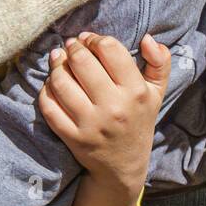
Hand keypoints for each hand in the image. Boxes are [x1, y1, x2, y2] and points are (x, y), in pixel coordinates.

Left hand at [38, 32, 169, 193]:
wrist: (123, 166)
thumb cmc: (138, 120)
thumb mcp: (156, 93)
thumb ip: (159, 63)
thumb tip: (147, 38)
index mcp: (136, 92)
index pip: (109, 49)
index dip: (94, 38)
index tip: (89, 40)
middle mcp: (114, 107)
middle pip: (81, 61)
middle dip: (72, 48)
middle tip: (71, 47)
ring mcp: (91, 124)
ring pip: (60, 81)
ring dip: (56, 65)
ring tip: (58, 61)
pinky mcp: (72, 137)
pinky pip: (49, 105)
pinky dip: (46, 90)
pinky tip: (52, 84)